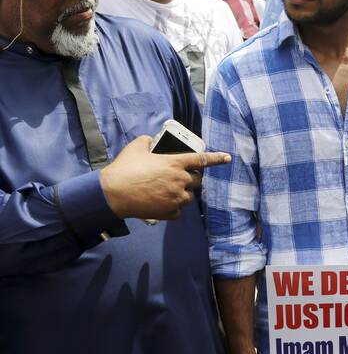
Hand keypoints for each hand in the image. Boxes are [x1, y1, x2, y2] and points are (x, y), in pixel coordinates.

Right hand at [100, 135, 230, 219]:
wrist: (113, 194)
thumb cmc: (124, 168)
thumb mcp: (137, 147)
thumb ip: (148, 142)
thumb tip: (150, 141)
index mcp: (176, 163)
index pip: (202, 159)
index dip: (217, 158)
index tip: (228, 158)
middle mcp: (180, 180)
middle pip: (197, 181)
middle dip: (191, 178)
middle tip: (177, 178)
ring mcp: (176, 198)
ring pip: (189, 197)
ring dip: (182, 193)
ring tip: (166, 191)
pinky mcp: (170, 212)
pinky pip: (178, 210)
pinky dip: (172, 207)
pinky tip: (160, 203)